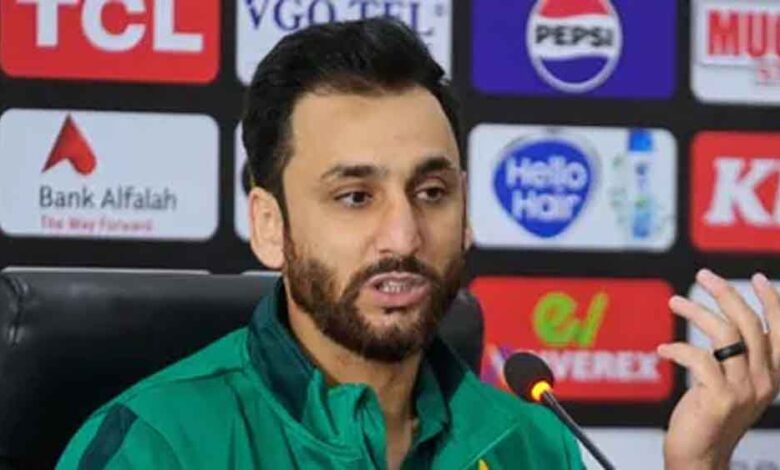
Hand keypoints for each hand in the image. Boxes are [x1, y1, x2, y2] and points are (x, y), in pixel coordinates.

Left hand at [657, 269, 779, 469]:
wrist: (701, 456)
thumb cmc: (711, 416)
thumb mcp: (734, 383)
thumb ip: (738, 356)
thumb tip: (727, 320)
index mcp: (773, 376)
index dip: (773, 302)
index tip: (758, 278)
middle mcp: (765, 382)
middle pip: (749, 324)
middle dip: (726, 293)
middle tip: (703, 276)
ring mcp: (744, 390)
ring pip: (724, 334)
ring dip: (696, 311)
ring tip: (675, 302)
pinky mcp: (719, 398)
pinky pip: (699, 357)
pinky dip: (677, 348)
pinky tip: (663, 350)